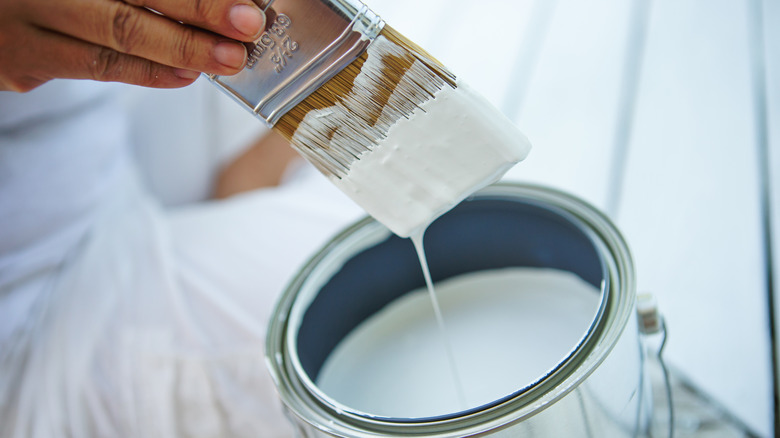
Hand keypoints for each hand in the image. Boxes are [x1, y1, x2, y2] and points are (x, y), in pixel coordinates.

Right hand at [0, 0, 265, 91]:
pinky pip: (95, 66)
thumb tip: (221, 0)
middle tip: (248, 26)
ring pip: (118, 35)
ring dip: (181, 49)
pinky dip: (147, 72)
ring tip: (227, 59)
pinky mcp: (23, 57)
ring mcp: (27, 15)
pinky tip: (186, 75)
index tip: (245, 3)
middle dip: (199, 11)